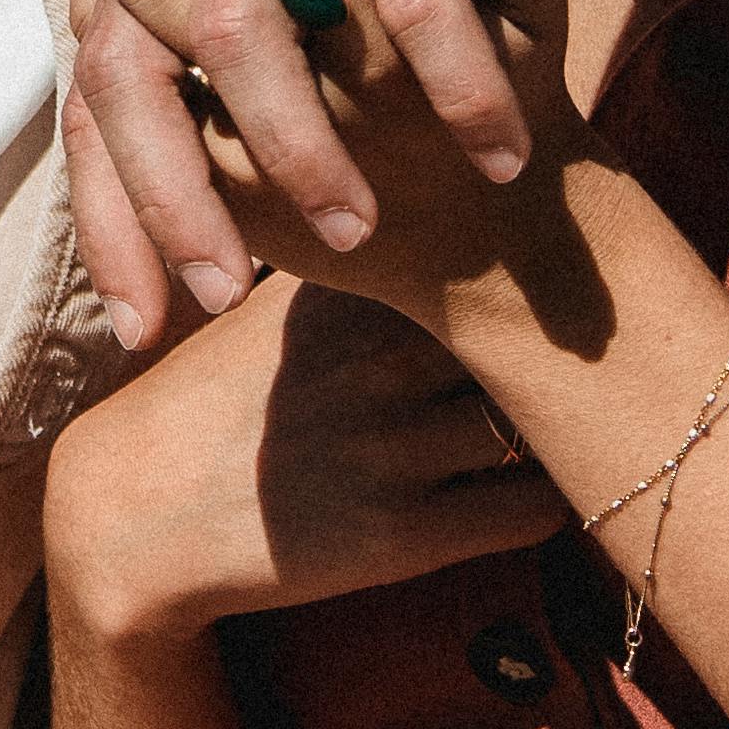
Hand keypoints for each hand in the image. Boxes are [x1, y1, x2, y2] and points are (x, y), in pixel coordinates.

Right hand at [44, 278, 567, 653]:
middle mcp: (376, 354)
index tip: (559, 251)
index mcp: (347, 283)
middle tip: (589, 335)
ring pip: (547, 418)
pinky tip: (531, 480)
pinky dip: (553, 495)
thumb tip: (449, 193)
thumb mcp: (270, 297)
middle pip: (534, 321)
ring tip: (575, 412)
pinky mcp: (408, 535)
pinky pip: (536, 509)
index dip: (532, 244)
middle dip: (564, 327)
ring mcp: (394, 446)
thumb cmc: (214, 392)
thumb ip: (352, 251)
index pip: (484, 238)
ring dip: (569, 417)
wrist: (138, 512)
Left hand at [64, 0, 689, 346]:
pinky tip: (494, 148)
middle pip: (132, 48)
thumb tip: (156, 169)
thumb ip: (239, 42)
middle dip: (169, 192)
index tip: (137, 324)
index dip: (106, 205)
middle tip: (222, 292)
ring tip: (354, 228)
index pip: (95, 74)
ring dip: (297, 139)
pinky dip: (448, 77)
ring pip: (247, 18)